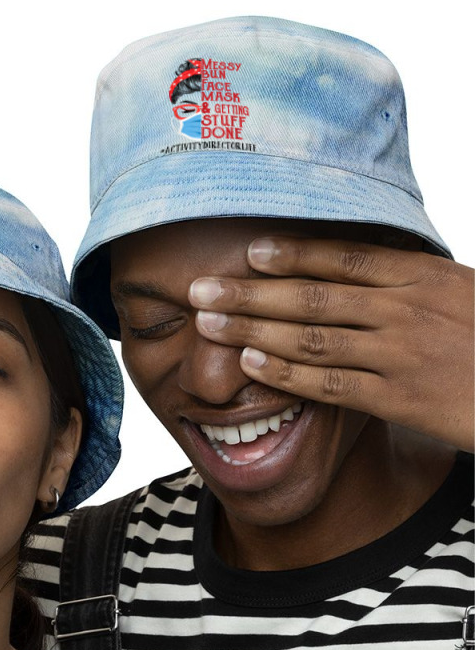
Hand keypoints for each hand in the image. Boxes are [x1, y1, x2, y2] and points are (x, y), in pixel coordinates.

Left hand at [189, 237, 473, 451]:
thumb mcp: (459, 290)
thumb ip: (406, 276)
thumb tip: (356, 260)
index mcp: (422, 276)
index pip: (345, 257)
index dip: (293, 253)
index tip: (249, 250)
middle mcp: (407, 310)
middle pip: (313, 296)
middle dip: (250, 293)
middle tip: (201, 289)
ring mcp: (402, 355)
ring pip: (314, 339)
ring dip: (255, 330)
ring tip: (209, 325)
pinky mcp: (400, 399)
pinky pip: (331, 384)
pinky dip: (288, 374)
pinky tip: (253, 365)